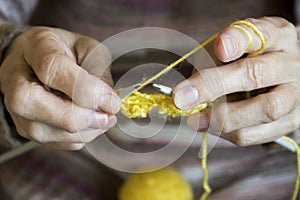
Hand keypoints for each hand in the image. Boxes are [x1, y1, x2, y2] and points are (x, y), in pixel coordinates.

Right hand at [0, 27, 120, 149]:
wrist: (35, 62)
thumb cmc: (65, 53)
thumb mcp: (88, 49)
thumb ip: (100, 71)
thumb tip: (109, 103)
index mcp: (36, 47)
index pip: (53, 70)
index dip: (86, 89)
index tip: (112, 101)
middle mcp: (16, 79)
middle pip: (43, 106)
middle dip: (84, 117)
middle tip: (109, 116)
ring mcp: (17, 108)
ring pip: (49, 132)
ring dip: (86, 130)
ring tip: (104, 118)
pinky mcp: (25, 128)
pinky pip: (56, 142)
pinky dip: (80, 137)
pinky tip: (91, 124)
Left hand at [173, 17, 299, 145]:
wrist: (276, 78)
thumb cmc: (245, 60)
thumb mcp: (230, 47)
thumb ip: (211, 57)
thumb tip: (186, 91)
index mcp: (277, 37)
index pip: (261, 33)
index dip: (238, 40)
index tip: (219, 48)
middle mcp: (291, 65)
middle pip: (256, 75)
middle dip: (215, 86)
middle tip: (182, 98)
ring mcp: (295, 95)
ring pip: (263, 110)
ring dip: (221, 118)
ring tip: (194, 119)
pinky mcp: (290, 122)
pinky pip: (257, 133)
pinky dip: (228, 133)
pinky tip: (211, 125)